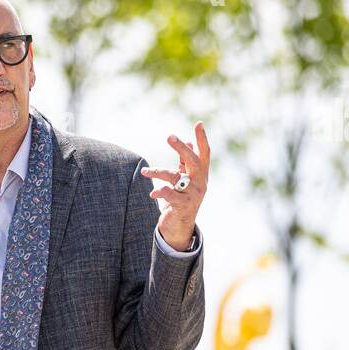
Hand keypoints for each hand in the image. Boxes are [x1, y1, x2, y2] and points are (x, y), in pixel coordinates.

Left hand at [142, 121, 210, 250]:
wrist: (180, 226)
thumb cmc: (182, 199)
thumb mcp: (186, 180)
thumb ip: (185, 163)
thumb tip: (188, 142)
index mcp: (201, 175)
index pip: (204, 154)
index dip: (202, 139)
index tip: (198, 123)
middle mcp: (200, 183)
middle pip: (193, 161)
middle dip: (181, 148)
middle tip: (169, 137)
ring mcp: (193, 195)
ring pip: (175, 177)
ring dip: (157, 172)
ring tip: (144, 171)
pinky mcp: (183, 206)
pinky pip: (169, 194)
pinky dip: (159, 192)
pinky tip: (152, 194)